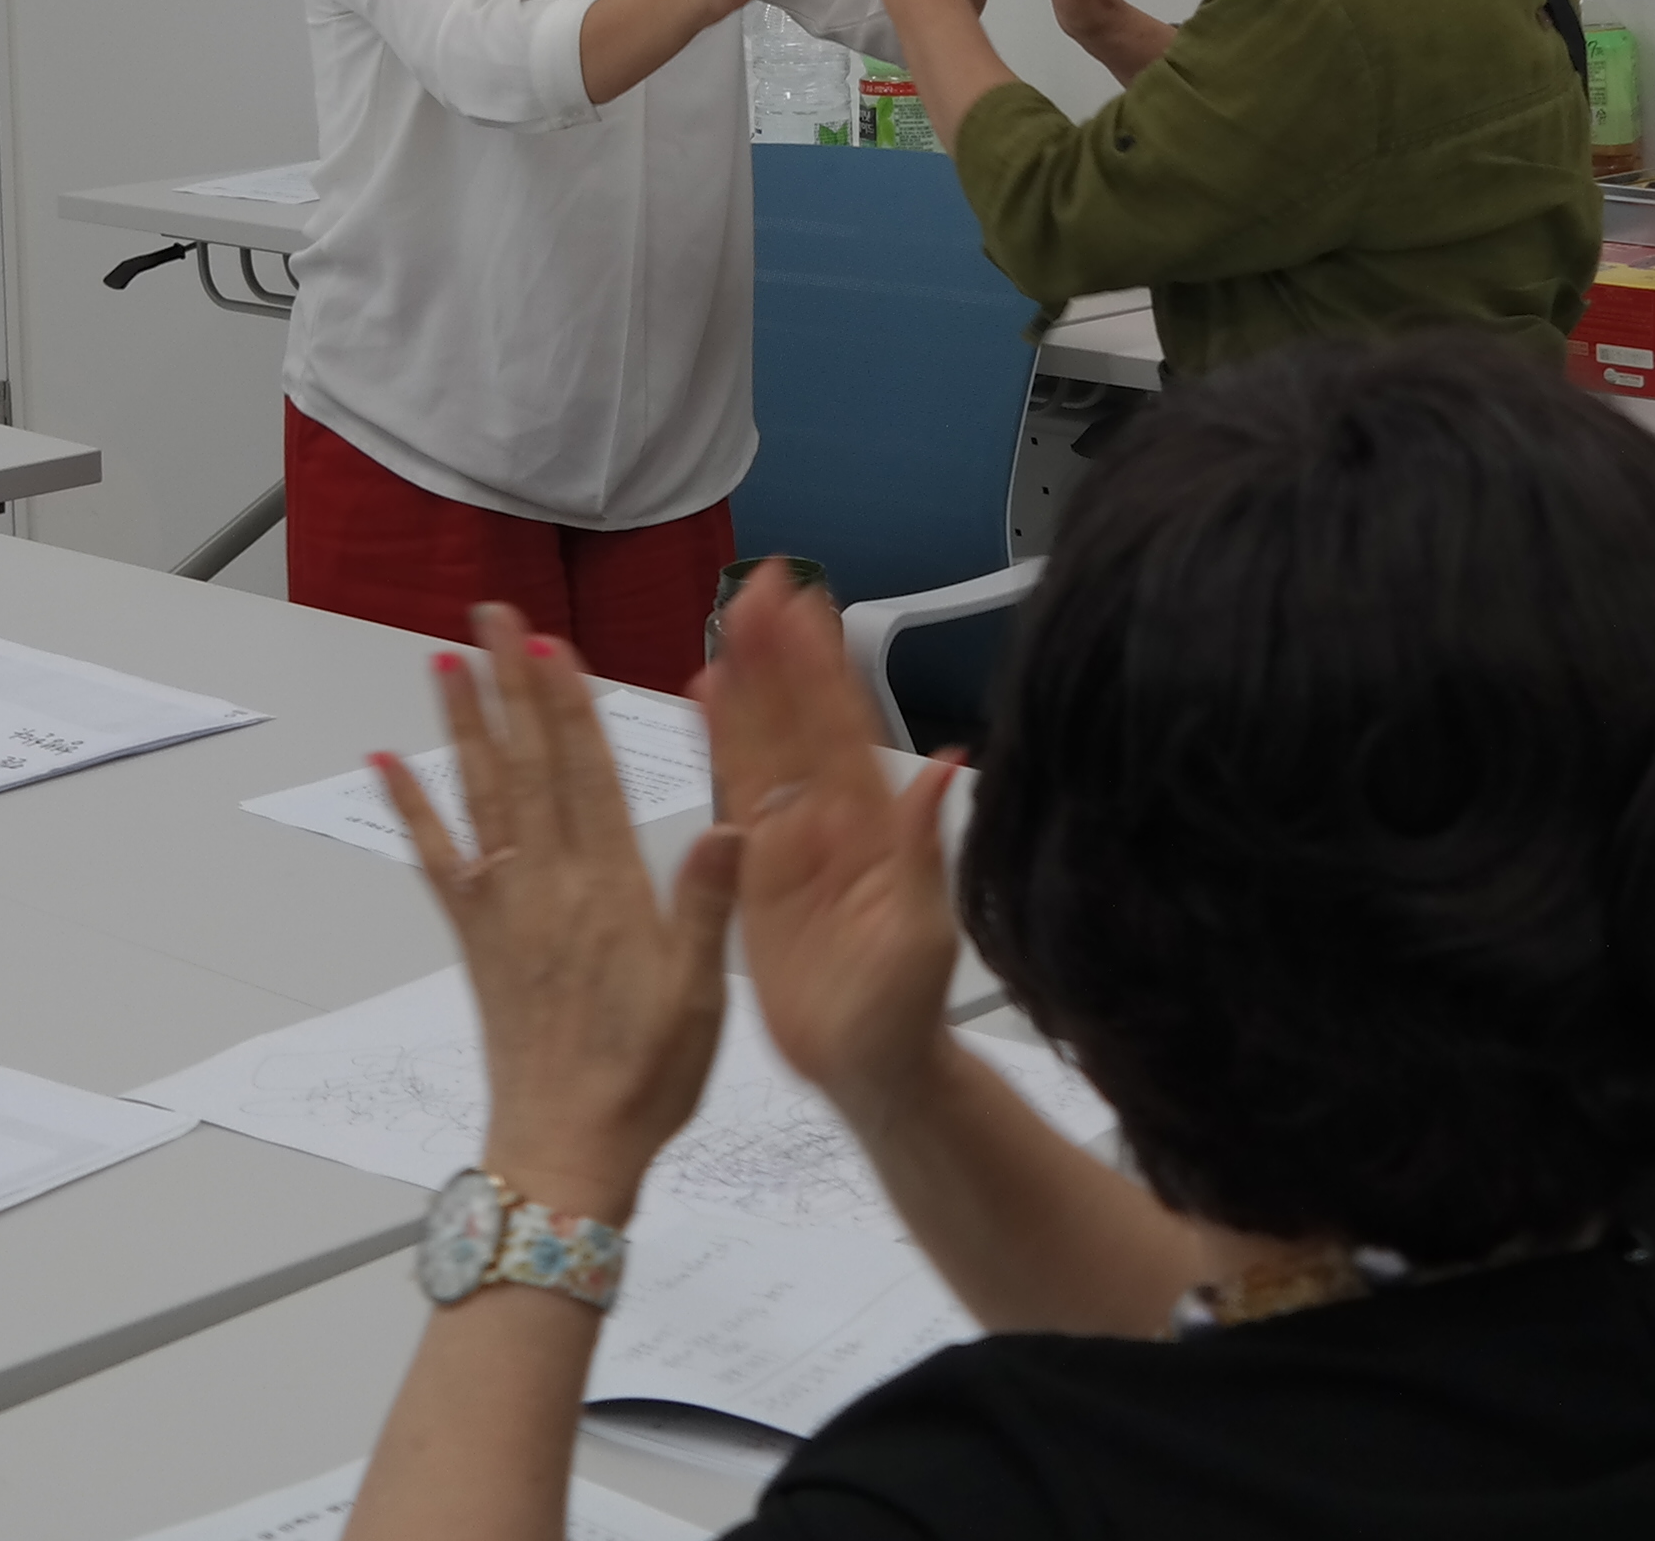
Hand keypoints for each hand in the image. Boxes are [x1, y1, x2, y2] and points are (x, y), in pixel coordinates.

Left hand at [383, 611, 745, 1223]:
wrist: (567, 1151)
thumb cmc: (642, 1082)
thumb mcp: (699, 997)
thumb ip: (706, 904)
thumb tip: (731, 825)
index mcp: (610, 892)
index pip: (590, 774)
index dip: (572, 704)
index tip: (556, 644)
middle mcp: (550, 887)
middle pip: (530, 763)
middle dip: (512, 685)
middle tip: (494, 617)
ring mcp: (506, 908)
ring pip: (483, 795)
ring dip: (465, 724)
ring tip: (447, 660)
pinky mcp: (476, 938)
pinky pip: (437, 859)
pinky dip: (412, 808)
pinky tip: (390, 764)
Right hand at [697, 564, 965, 1139]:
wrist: (872, 1070)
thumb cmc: (905, 1011)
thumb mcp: (924, 932)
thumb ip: (924, 850)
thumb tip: (946, 771)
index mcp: (870, 827)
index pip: (840, 728)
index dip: (819, 665)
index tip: (806, 605)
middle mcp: (829, 821)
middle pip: (796, 720)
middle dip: (778, 651)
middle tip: (761, 584)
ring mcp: (791, 842)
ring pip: (762, 746)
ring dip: (747, 683)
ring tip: (730, 623)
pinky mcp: (756, 872)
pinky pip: (733, 797)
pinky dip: (720, 745)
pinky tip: (707, 698)